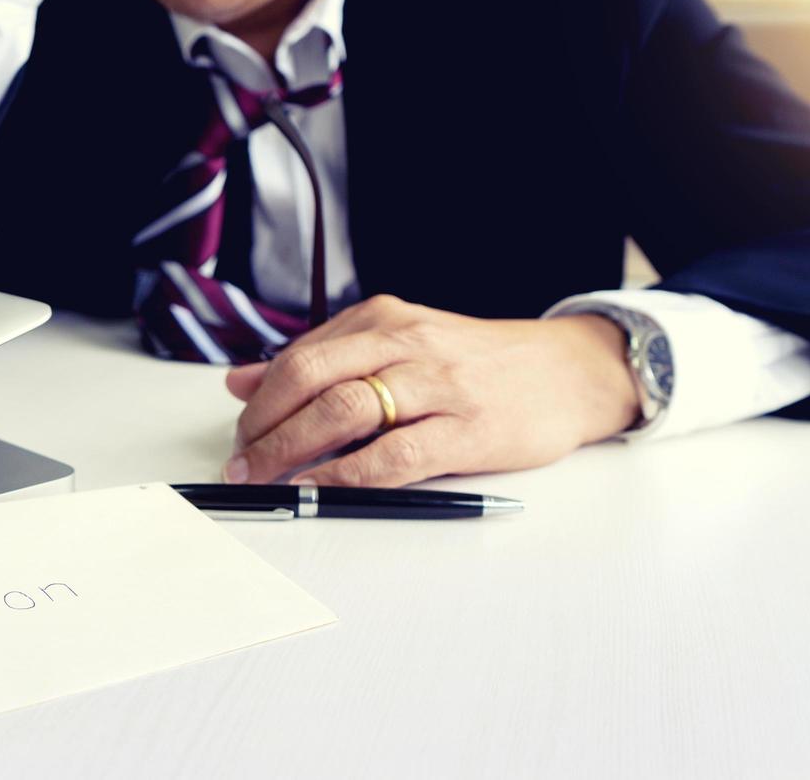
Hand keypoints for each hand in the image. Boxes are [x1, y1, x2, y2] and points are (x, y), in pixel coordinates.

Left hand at [223, 295, 641, 486]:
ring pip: (344, 410)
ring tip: (265, 479)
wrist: (570, 371)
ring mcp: (438, 385)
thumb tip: (241, 382)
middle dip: (263, 426)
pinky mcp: (468, 430)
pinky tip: (320, 488)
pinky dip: (347, 474)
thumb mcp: (398, 343)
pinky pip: (394, 454)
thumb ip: (323, 359)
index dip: (258, 400)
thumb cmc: (477, 363)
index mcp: (384, 320)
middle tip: (240, 463)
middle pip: (311, 378)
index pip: (300, 356)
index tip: (238, 434)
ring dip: (292, 450)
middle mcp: (406, 343)